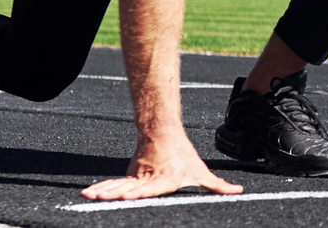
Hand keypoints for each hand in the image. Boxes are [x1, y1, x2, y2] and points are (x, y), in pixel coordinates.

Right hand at [81, 131, 242, 199]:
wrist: (163, 131)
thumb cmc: (183, 154)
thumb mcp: (202, 171)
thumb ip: (218, 185)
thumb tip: (239, 191)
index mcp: (164, 179)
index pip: (149, 187)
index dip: (137, 192)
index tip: (125, 196)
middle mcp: (148, 178)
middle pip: (128, 187)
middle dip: (112, 194)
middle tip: (97, 197)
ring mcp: (136, 176)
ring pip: (117, 184)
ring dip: (102, 190)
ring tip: (88, 195)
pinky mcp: (130, 175)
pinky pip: (114, 183)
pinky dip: (101, 187)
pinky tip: (89, 193)